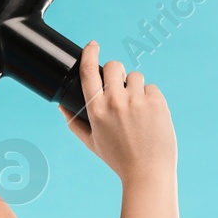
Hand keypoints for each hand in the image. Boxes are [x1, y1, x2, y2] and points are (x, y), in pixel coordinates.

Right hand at [60, 40, 175, 182]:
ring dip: (135, 87)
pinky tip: (150, 117)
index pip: (89, 71)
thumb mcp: (92, 143)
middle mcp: (115, 102)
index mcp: (96, 110)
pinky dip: (151, 98)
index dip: (90, 53)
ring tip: (137, 110)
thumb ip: (74, 123)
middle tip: (121, 86)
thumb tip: (61, 107)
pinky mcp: (156, 102)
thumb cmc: (119, 158)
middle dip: (117, 71)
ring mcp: (136, 100)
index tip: (93, 45)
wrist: (147, 172)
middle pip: (114, 66)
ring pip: (135, 76)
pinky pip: (152, 88)